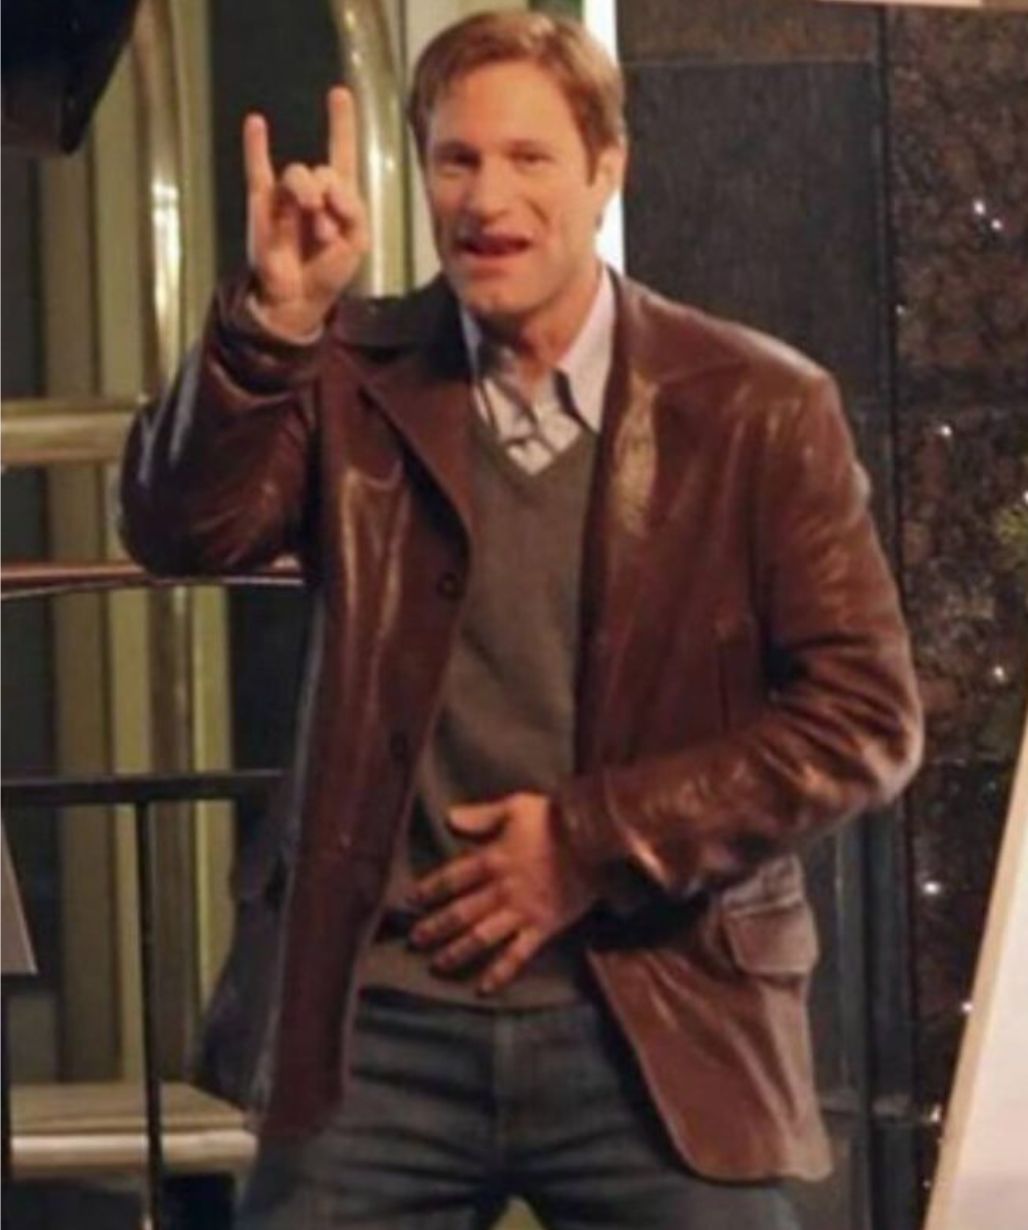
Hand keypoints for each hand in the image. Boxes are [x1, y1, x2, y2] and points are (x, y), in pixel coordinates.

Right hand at [244, 86, 368, 339]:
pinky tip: (257, 123)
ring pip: (299, 173)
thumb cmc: (329, 271)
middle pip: (325, 170)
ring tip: (313, 225)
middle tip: (327, 233)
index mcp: (339, 197)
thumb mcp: (356, 241)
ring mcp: (286, 195)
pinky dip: (256, 146)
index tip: (339, 93)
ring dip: (310, 196)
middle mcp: (313, 190)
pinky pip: (258, 170)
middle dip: (332, 201)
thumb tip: (328, 182)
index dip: (342, 124)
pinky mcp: (263, 204)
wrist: (297, 298)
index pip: (342, 154)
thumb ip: (353, 208)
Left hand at [409, 793, 595, 994]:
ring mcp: (521, 911)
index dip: (429, 890)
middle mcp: (501, 889)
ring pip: (481, 937)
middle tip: (415, 940)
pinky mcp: (542, 927)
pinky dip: (500, 973)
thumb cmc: (557, 819)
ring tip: (438, 965)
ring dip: (457, 953)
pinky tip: (483, 988)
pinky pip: (516, 955)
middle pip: (460, 912)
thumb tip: (449, 818)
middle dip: (435, 927)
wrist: (598, 841)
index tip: (410, 901)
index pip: (451, 878)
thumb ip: (482, 815)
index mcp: (492, 859)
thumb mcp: (516, 807)